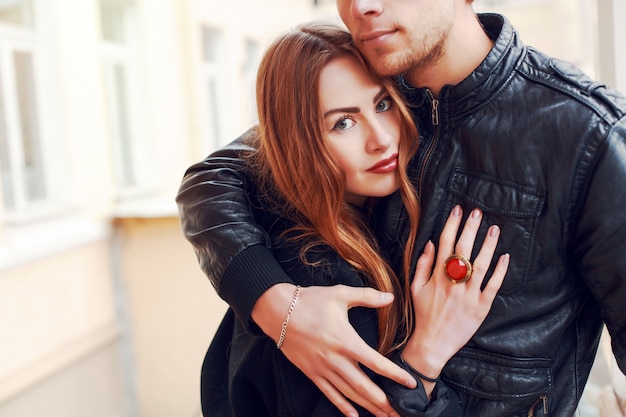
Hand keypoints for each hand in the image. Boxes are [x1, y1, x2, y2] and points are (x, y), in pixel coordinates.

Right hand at [252, 284, 415, 416]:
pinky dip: (343, 406)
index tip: (410, 384)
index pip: (376, 363)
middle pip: (365, 387)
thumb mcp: (340, 294)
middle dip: (385, 402)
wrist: (277, 311)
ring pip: (349, 394)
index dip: (395, 375)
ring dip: (368, 407)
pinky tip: (354, 416)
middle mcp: (335, 359)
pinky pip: (329, 394)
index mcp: (346, 341)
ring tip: (384, 416)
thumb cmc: (310, 301)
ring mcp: (322, 369)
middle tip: (401, 412)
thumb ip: (367, 297)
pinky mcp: (311, 373)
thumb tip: (390, 297)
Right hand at [403, 205, 509, 384]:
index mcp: (437, 277)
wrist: (432, 343)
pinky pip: (492, 286)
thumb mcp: (416, 288)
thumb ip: (422, 264)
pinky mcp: (481, 307)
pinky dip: (499, 271)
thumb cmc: (423, 315)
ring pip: (480, 265)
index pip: (445, 244)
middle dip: (470, 229)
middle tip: (478, 212)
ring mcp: (468, 295)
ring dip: (488, 245)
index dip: (452, 225)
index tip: (458, 210)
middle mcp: (453, 283)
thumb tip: (430, 243)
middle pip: (463, 250)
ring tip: (494, 229)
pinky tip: (505, 257)